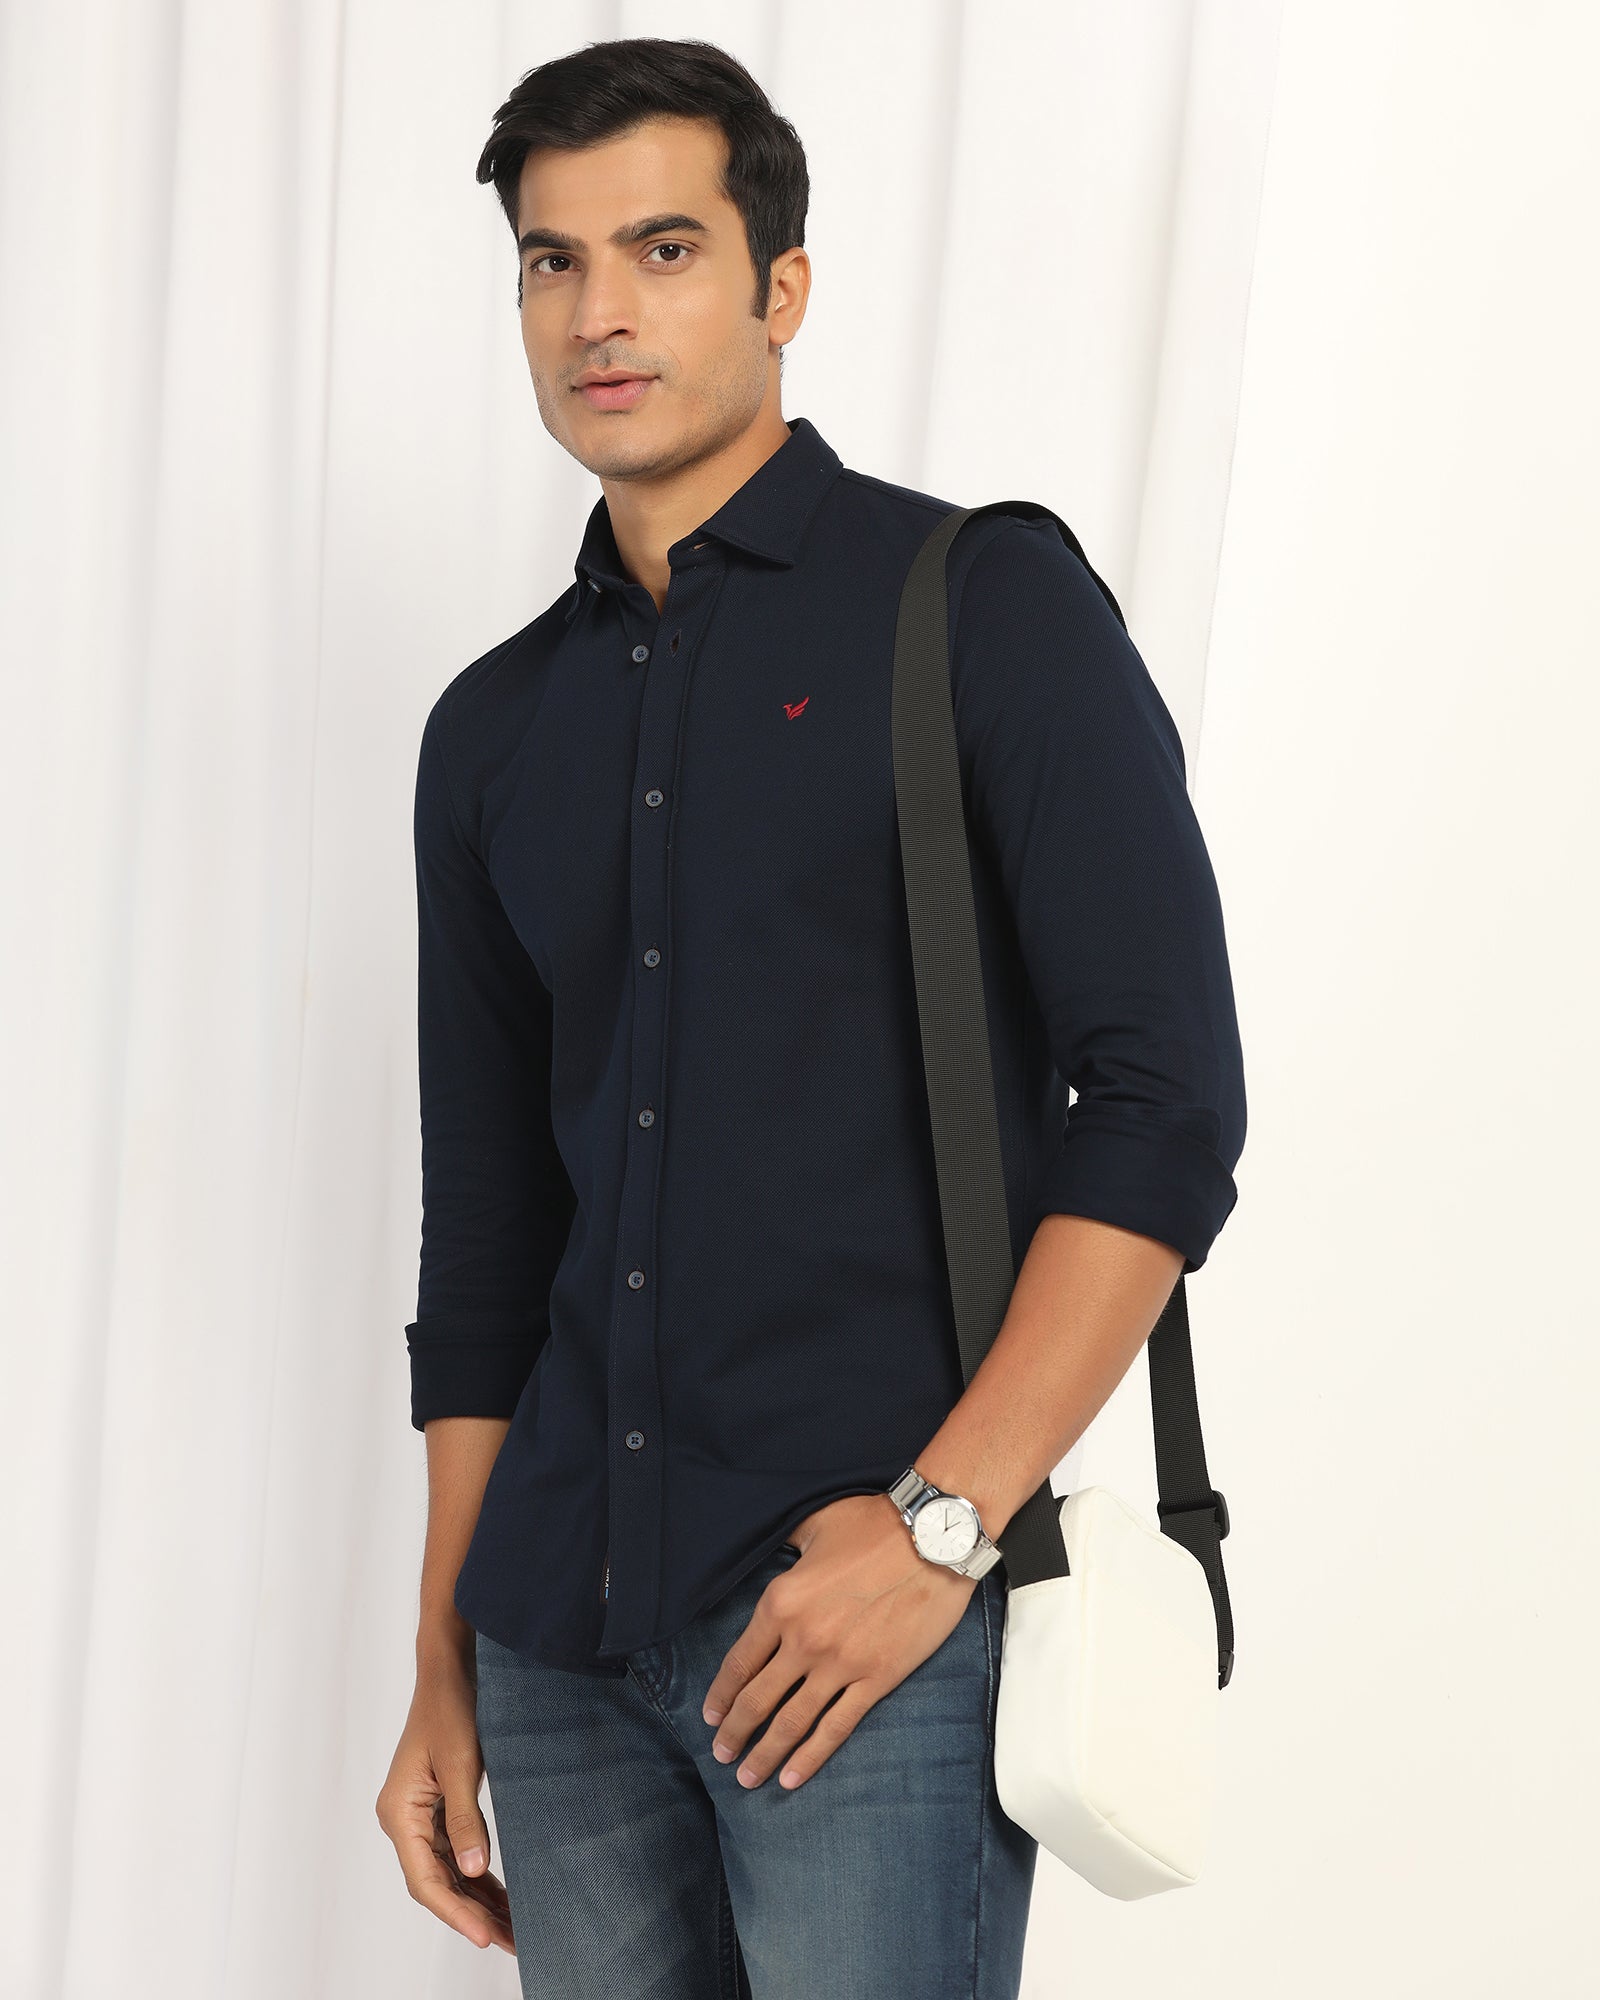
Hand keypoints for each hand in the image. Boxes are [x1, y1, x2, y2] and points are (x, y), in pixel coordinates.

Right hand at [375, 1646, 514, 1953]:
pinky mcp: (438, 1807)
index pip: (426, 1879)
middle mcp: (404, 1819)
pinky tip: (502, 1896)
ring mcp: (420, 1815)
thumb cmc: (450, 1707)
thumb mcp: (461, 1763)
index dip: (456, 1912)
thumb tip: (472, 1873)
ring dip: (478, 1899)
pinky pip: (457, 1852)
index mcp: (400, 1813)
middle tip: (512, 1942)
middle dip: (473, 1915)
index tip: (486, 1937)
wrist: (449, 1669)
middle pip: (437, 1882)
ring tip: (514, 1929)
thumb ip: (466, 1819)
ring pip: (448, 1872)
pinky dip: (478, 1875)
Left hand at [700, 1492, 976, 1791]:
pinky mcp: (875, 1679)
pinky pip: (835, 1728)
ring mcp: (839, 1664)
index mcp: (781, 1602)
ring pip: (791, 1722)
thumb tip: (776, 1548)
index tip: (710, 1716)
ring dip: (765, 1754)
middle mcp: (803, 1640)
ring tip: (748, 1777)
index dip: (721, 1694)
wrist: (933, 1539)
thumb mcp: (815, 1526)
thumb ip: (788, 1547)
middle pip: (757, 1699)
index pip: (739, 1661)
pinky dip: (810, 1757)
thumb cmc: (874, 1525)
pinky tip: (792, 1777)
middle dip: (735, 1732)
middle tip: (721, 1754)